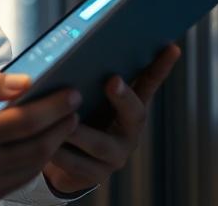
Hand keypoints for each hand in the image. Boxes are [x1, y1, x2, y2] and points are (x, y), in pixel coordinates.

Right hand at [0, 70, 80, 205]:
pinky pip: (15, 185)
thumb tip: (21, 81)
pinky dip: (30, 166)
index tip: (70, 93)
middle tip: (72, 109)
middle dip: (62, 127)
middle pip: (39, 148)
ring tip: (58, 127)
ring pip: (32, 170)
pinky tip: (31, 149)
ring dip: (50, 147)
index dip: (55, 106)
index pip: (28, 120)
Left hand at [42, 44, 181, 194]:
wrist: (64, 162)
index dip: (162, 66)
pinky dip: (61, 152)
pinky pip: (77, 164)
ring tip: (66, 117)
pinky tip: (47, 143)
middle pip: (134, 114)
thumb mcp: (85, 96)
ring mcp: (115, 156)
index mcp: (128, 108)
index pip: (149, 83)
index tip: (170, 46)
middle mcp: (128, 131)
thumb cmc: (75, 117)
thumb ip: (87, 77)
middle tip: (112, 80)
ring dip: (81, 130)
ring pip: (100, 143)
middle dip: (123, 96)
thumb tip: (76, 43)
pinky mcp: (95, 175)